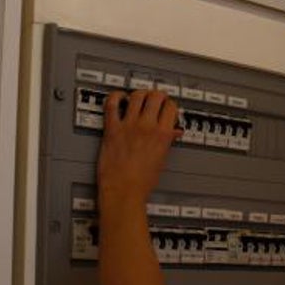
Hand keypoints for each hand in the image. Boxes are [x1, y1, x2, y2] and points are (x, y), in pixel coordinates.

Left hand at [97, 89, 183, 204]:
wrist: (123, 191)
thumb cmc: (142, 182)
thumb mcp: (162, 160)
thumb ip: (167, 142)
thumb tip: (172, 133)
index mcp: (163, 134)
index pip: (171, 107)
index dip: (169, 105)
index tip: (166, 107)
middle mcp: (147, 126)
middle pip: (156, 96)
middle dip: (157, 95)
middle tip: (155, 98)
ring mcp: (129, 126)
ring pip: (137, 95)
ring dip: (140, 93)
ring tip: (139, 97)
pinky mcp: (112, 128)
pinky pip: (112, 104)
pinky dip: (115, 96)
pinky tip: (118, 98)